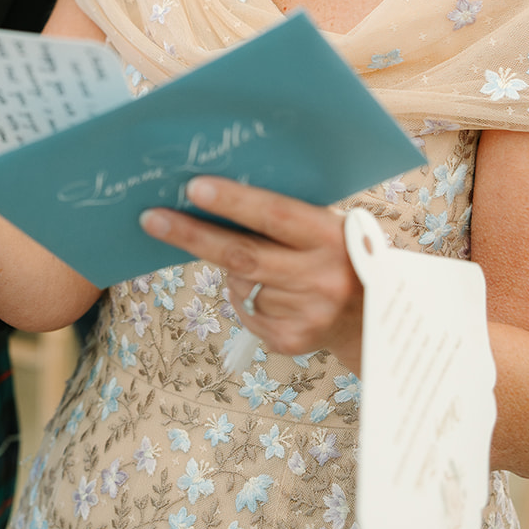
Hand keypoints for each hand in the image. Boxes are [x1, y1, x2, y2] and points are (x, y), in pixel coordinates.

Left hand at [140, 175, 363, 368]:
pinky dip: (243, 295)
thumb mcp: (329, 227)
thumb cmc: (340, 254)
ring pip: (239, 283)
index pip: (275, 215)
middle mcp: (322, 277)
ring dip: (231, 269)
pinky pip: (244, 310)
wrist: (375, 317)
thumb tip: (216, 195)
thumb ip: (286, 215)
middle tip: (152, 218)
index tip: (193, 187)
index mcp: (332, 237)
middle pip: (242, 256)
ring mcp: (306, 314)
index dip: (233, 202)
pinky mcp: (291, 341)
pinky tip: (271, 291)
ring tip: (257, 262)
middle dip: (192, 235)